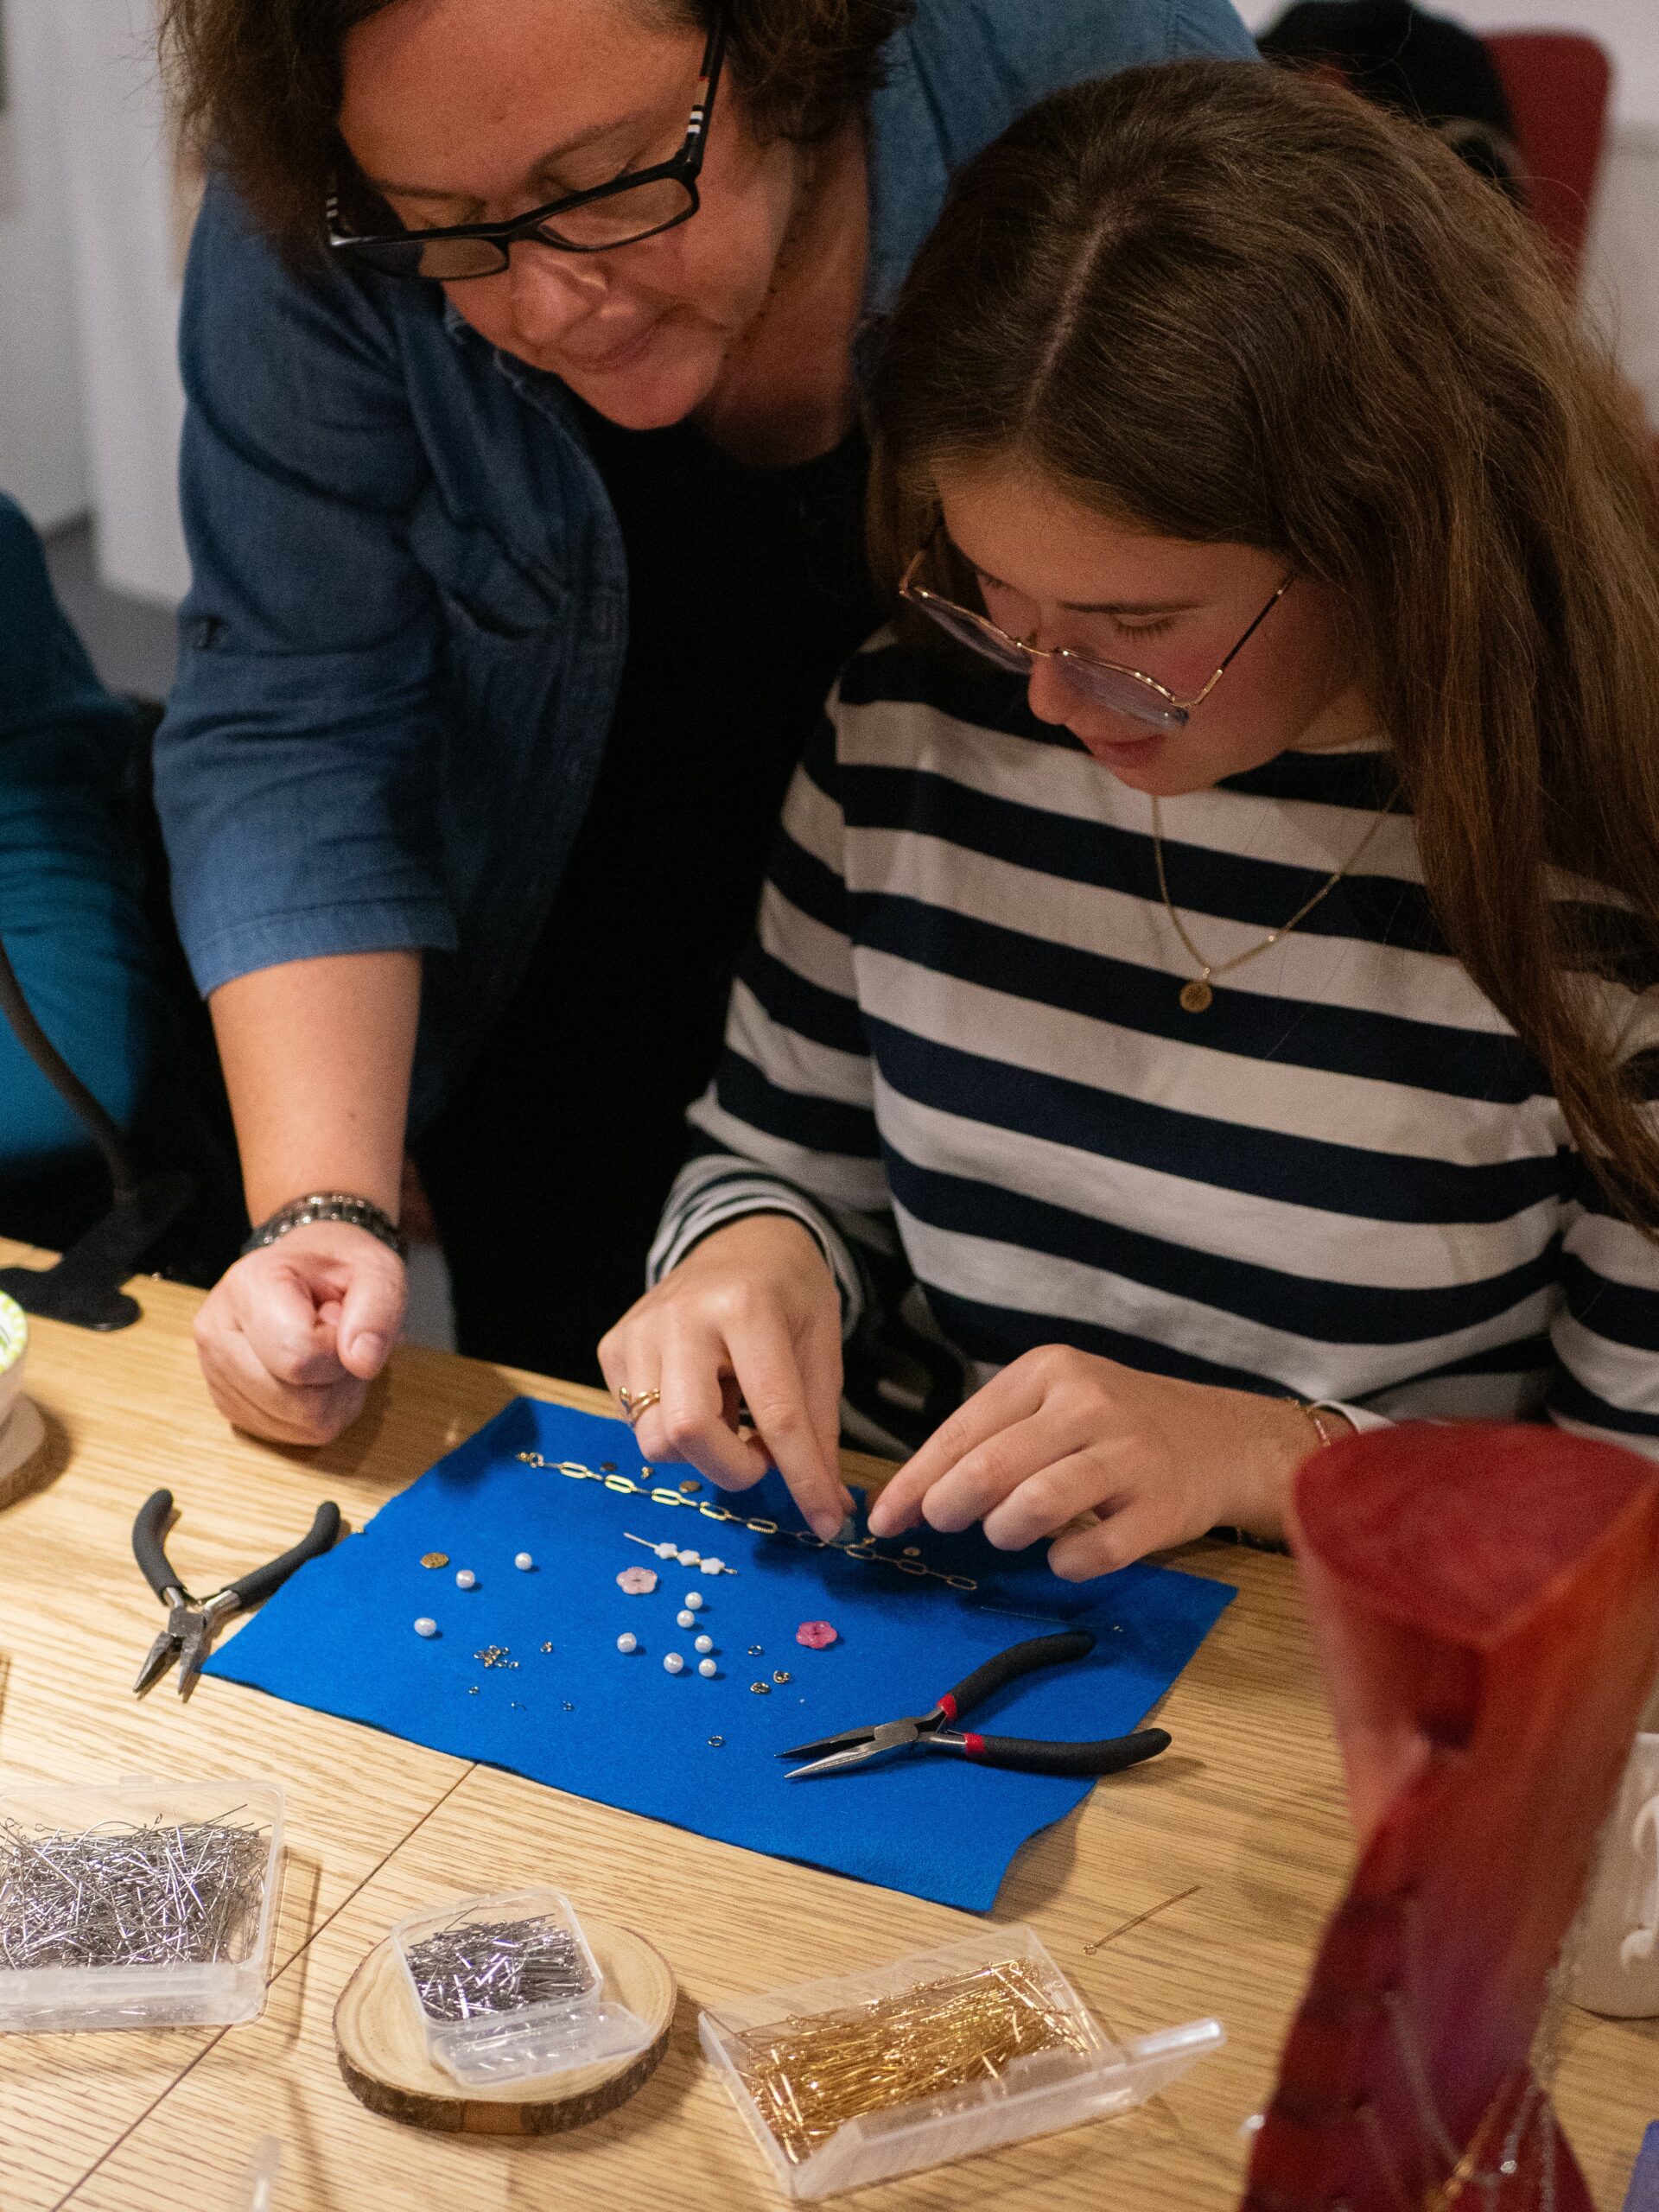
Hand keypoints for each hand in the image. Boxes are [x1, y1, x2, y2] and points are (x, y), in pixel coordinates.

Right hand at [193, 1222, 406, 1444]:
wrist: (305, 1269)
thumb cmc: (337, 1267)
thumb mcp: (376, 1269)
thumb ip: (378, 1310)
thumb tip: (362, 1362)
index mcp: (248, 1286)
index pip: (301, 1356)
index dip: (340, 1348)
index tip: (340, 1316)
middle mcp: (217, 1332)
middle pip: (300, 1403)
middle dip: (338, 1378)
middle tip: (336, 1337)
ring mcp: (215, 1373)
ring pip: (299, 1426)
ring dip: (332, 1398)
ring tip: (324, 1354)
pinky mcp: (228, 1404)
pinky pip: (290, 1434)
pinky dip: (316, 1413)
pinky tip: (311, 1375)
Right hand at [598, 1214, 851, 1541]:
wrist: (740, 1238)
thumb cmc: (789, 1294)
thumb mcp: (821, 1348)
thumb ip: (820, 1428)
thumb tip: (830, 1510)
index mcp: (746, 1307)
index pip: (775, 1413)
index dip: (802, 1477)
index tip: (825, 1523)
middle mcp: (681, 1316)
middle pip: (687, 1432)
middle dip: (730, 1469)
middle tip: (760, 1459)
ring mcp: (637, 1330)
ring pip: (655, 1439)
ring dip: (703, 1451)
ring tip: (730, 1413)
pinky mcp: (612, 1346)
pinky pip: (635, 1423)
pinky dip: (673, 1429)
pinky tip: (699, 1394)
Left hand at [866, 1345, 1333, 1577]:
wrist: (1224, 1439)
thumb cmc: (1119, 1426)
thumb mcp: (1058, 1404)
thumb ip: (995, 1437)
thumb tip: (916, 1496)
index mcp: (1049, 1371)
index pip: (962, 1429)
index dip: (915, 1480)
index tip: (884, 1519)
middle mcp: (1087, 1403)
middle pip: (990, 1466)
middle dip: (949, 1505)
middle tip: (942, 1524)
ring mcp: (1128, 1453)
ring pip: (1035, 1505)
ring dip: (1005, 1531)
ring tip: (1007, 1534)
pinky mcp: (1161, 1506)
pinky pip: (1092, 1550)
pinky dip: (1064, 1563)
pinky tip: (1064, 1555)